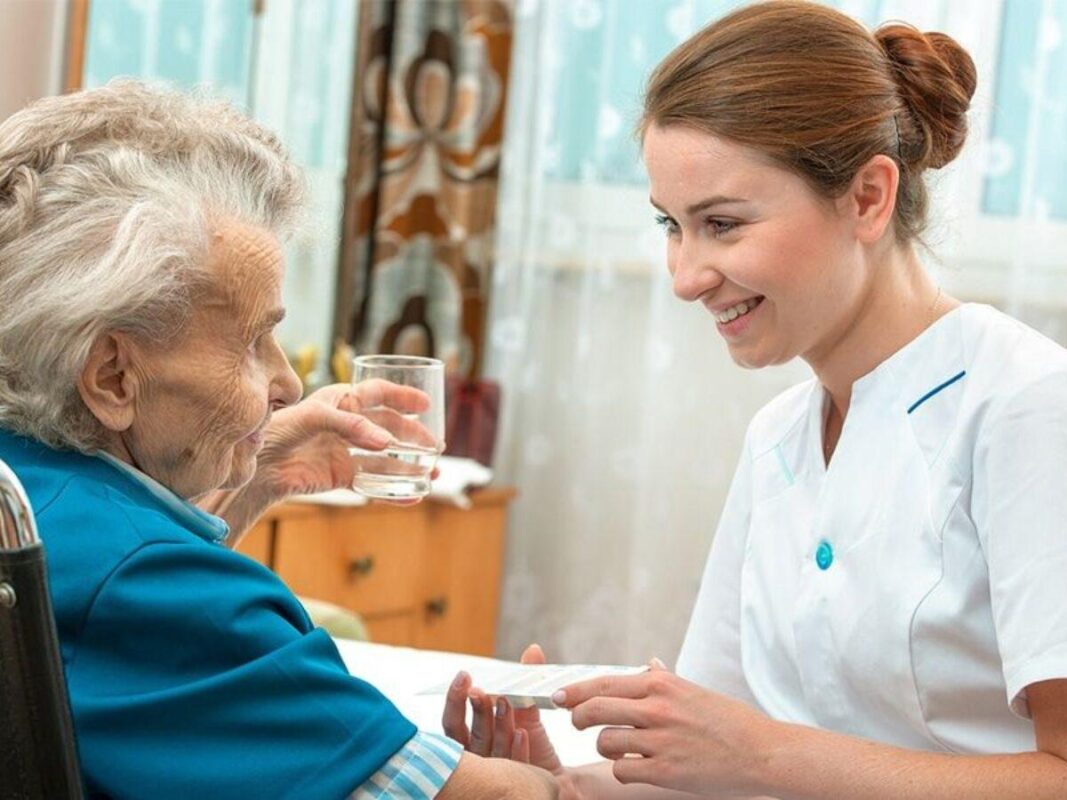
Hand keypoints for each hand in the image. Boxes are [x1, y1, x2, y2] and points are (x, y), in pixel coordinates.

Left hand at [254, 380, 432, 502]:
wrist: (256, 467)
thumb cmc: (279, 430)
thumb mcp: (315, 417)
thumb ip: (352, 426)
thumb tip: (387, 443)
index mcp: (341, 401)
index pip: (379, 393)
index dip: (403, 397)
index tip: (426, 405)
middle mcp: (347, 425)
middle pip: (390, 429)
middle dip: (414, 437)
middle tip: (436, 447)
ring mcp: (345, 451)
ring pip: (385, 459)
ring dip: (409, 466)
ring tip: (432, 473)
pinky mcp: (340, 476)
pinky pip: (372, 483)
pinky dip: (392, 491)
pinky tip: (411, 497)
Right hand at [442, 644, 564, 774]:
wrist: (557, 782)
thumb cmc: (531, 748)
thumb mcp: (528, 714)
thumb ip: (525, 686)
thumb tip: (533, 649)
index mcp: (469, 745)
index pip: (453, 724)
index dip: (455, 700)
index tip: (465, 676)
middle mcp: (474, 766)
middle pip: (464, 739)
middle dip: (474, 711)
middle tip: (479, 689)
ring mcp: (489, 783)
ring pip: (488, 752)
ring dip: (497, 725)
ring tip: (506, 702)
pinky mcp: (513, 792)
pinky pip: (512, 771)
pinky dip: (516, 751)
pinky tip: (522, 733)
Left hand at [553, 663, 776, 796]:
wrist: (762, 752)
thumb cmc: (729, 721)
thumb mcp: (694, 690)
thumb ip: (664, 679)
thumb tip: (649, 664)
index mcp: (661, 685)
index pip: (603, 683)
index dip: (575, 691)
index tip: (558, 696)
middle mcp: (658, 709)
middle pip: (594, 710)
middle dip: (577, 718)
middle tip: (576, 724)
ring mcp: (661, 741)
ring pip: (605, 742)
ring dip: (605, 748)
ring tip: (618, 749)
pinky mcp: (666, 772)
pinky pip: (623, 771)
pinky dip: (624, 771)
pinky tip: (637, 769)